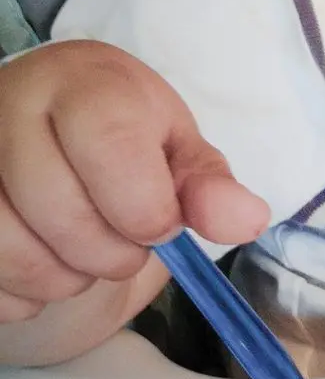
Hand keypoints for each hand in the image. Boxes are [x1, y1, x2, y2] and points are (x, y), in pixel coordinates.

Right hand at [0, 41, 268, 323]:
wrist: (47, 123)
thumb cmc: (120, 133)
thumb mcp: (175, 147)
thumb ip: (208, 185)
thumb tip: (246, 221)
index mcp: (83, 84)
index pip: (110, 148)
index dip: (145, 207)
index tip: (162, 222)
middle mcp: (9, 109)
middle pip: (61, 213)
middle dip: (112, 253)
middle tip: (127, 240)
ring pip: (10, 253)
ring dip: (64, 278)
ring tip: (85, 252)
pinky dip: (21, 294)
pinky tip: (44, 262)